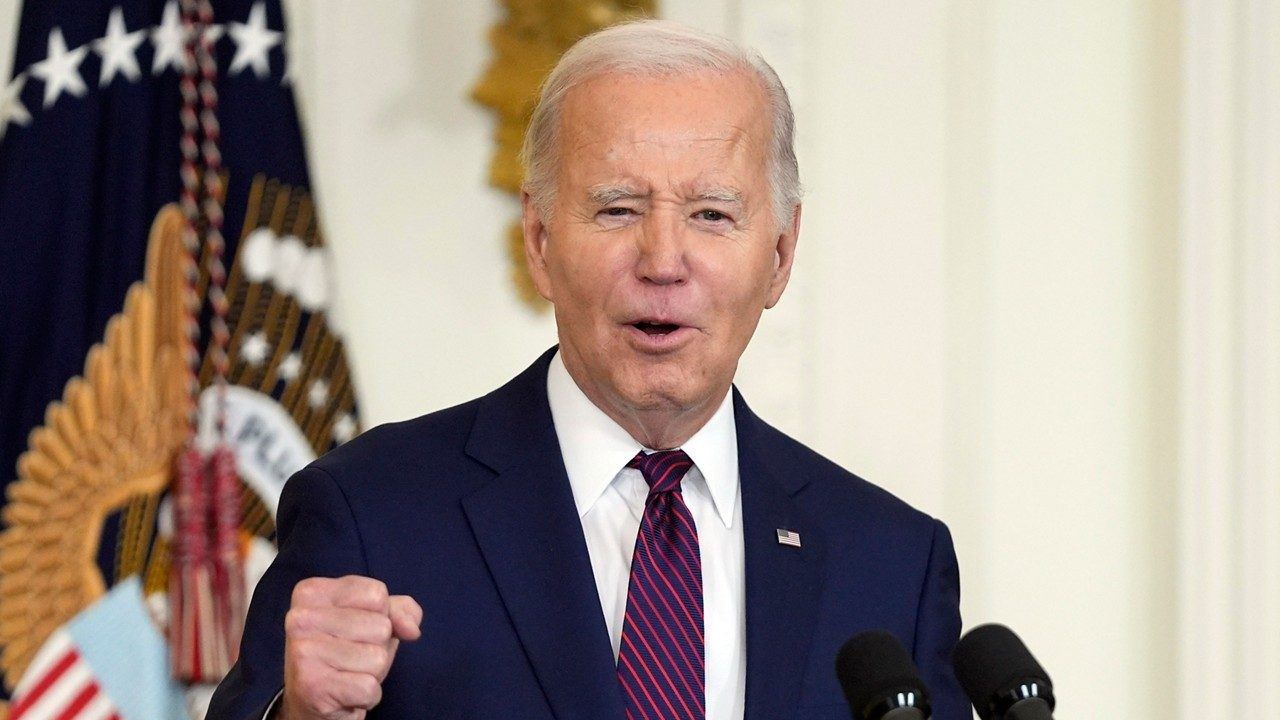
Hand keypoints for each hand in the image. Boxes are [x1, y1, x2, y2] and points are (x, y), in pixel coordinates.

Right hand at [279, 576, 422, 719]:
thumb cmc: (345, 654)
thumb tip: (412, 628)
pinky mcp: (312, 686)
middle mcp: (300, 618)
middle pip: (381, 626)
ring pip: (378, 658)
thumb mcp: (373, 620)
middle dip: (377, 647)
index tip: (354, 630)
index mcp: (311, 593)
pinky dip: (367, 696)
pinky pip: (369, 687)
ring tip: (347, 674)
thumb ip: (398, 611)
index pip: (377, 593)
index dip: (380, 615)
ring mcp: (303, 652)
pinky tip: (346, 694)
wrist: (312, 702)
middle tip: (350, 658)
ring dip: (372, 673)